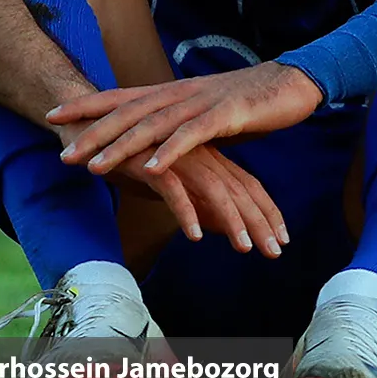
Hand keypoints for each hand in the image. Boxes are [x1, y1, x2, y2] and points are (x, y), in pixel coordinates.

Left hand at [48, 62, 323, 177]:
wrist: (294, 82)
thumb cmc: (249, 101)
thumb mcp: (205, 112)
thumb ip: (178, 124)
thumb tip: (153, 141)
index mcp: (174, 92)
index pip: (121, 96)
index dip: (87, 105)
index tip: (52, 116)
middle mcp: (182, 93)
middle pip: (129, 112)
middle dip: (92, 132)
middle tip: (61, 152)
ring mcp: (203, 103)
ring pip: (154, 125)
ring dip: (122, 146)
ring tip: (94, 166)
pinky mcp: (227, 116)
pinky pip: (193, 136)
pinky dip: (170, 151)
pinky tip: (152, 168)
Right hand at [137, 143, 289, 257]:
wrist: (93, 125)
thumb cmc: (134, 157)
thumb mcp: (173, 183)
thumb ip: (198, 202)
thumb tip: (220, 228)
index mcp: (208, 158)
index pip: (247, 186)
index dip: (266, 212)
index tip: (282, 240)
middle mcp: (200, 155)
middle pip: (239, 190)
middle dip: (259, 222)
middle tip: (275, 252)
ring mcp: (178, 155)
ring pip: (214, 189)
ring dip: (231, 219)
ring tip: (244, 248)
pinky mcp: (150, 160)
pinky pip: (173, 188)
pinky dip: (185, 210)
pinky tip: (194, 236)